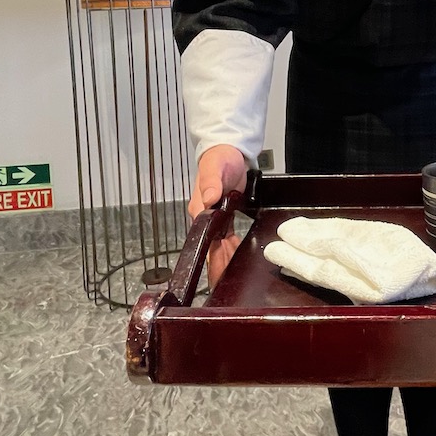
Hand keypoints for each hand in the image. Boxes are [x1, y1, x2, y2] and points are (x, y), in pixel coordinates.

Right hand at [188, 144, 247, 286]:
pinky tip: (234, 256)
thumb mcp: (216, 168)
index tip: (214, 270)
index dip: (210, 255)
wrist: (228, 152)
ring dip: (223, 259)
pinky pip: (226, 235)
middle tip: (221, 283)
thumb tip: (210, 197)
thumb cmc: (220, 158)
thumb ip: (212, 182)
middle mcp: (205, 214)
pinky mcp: (225, 214)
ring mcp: (215, 216)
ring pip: (218, 243)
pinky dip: (230, 247)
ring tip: (226, 278)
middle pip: (210, 245)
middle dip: (216, 264)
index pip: (203, 237)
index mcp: (201, 207)